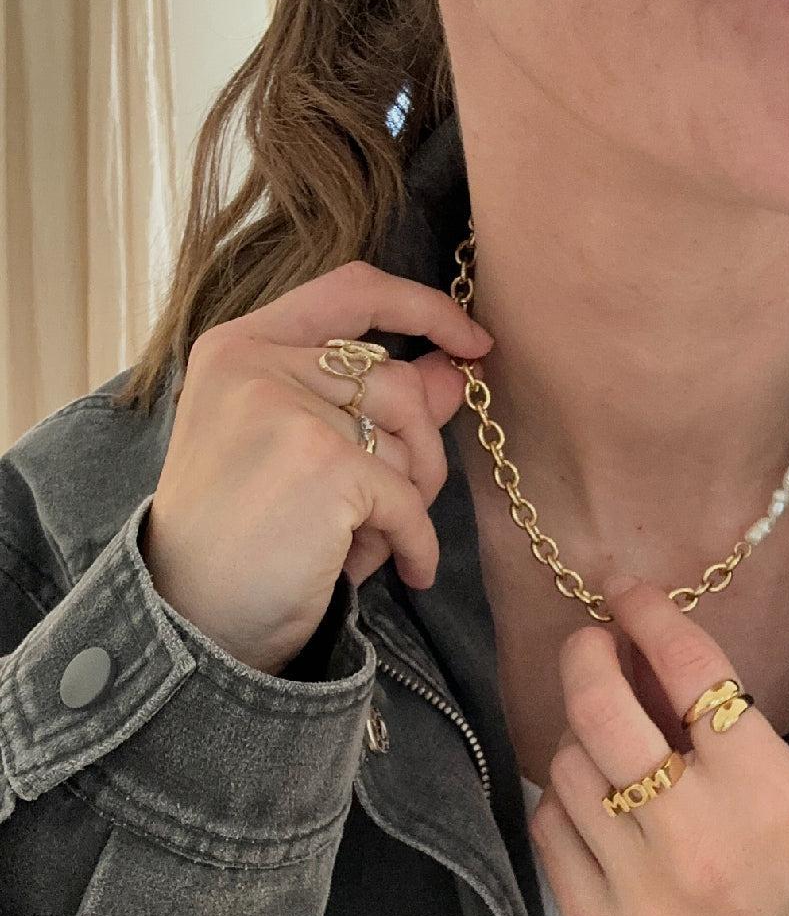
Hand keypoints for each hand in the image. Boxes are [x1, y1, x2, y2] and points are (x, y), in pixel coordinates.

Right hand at [142, 260, 492, 672]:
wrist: (188, 623)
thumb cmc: (239, 541)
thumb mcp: (297, 455)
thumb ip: (370, 405)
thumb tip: (456, 371)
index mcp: (239, 348)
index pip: (352, 291)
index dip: (423, 307)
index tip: (473, 341)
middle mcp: (257, 364)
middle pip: (396, 382)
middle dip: (420, 452)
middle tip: (402, 509)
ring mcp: (288, 409)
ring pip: (410, 437)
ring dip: (408, 502)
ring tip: (365, 542)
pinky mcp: (322, 463)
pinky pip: (409, 500)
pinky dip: (417, 544)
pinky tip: (408, 571)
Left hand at [527, 572, 788, 915]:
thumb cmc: (782, 870)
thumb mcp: (779, 786)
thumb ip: (715, 721)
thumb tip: (636, 644)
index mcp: (761, 791)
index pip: (690, 673)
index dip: (650, 616)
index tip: (627, 594)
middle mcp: (696, 837)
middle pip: (602, 711)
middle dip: (586, 657)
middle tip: (590, 644)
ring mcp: (638, 890)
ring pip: (566, 767)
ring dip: (580, 740)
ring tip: (607, 749)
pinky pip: (548, 828)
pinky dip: (564, 803)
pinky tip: (591, 806)